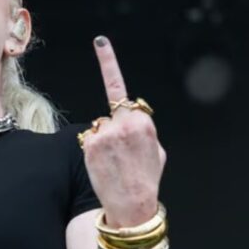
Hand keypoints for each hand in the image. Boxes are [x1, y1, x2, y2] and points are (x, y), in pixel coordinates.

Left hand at [80, 36, 166, 227]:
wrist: (132, 205)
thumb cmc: (146, 179)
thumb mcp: (157, 151)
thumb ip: (144, 131)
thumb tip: (136, 122)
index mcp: (142, 122)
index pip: (120, 88)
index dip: (108, 62)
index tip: (100, 42)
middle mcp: (123, 123)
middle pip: (112, 115)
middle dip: (114, 131)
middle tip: (122, 155)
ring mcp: (104, 133)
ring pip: (100, 128)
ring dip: (104, 142)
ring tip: (115, 164)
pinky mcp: (90, 144)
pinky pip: (90, 139)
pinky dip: (95, 151)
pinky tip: (104, 166)